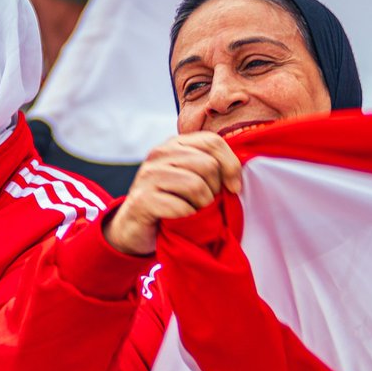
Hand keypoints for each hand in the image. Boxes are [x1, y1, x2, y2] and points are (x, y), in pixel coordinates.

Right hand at [104, 132, 241, 255]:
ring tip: (194, 212)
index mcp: (174, 144)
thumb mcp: (191, 178)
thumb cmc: (170, 203)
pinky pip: (181, 208)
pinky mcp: (142, 199)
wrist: (134, 228)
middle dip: (215, 190)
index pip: (213, 141)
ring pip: (196, 186)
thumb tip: (237, 175)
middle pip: (208, 165)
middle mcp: (159, 154)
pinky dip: (188, 219)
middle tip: (206, 204)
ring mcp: (148, 175)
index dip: (231, 165)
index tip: (234, 188)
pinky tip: (180, 221)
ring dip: (202, 206)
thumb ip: (209, 168)